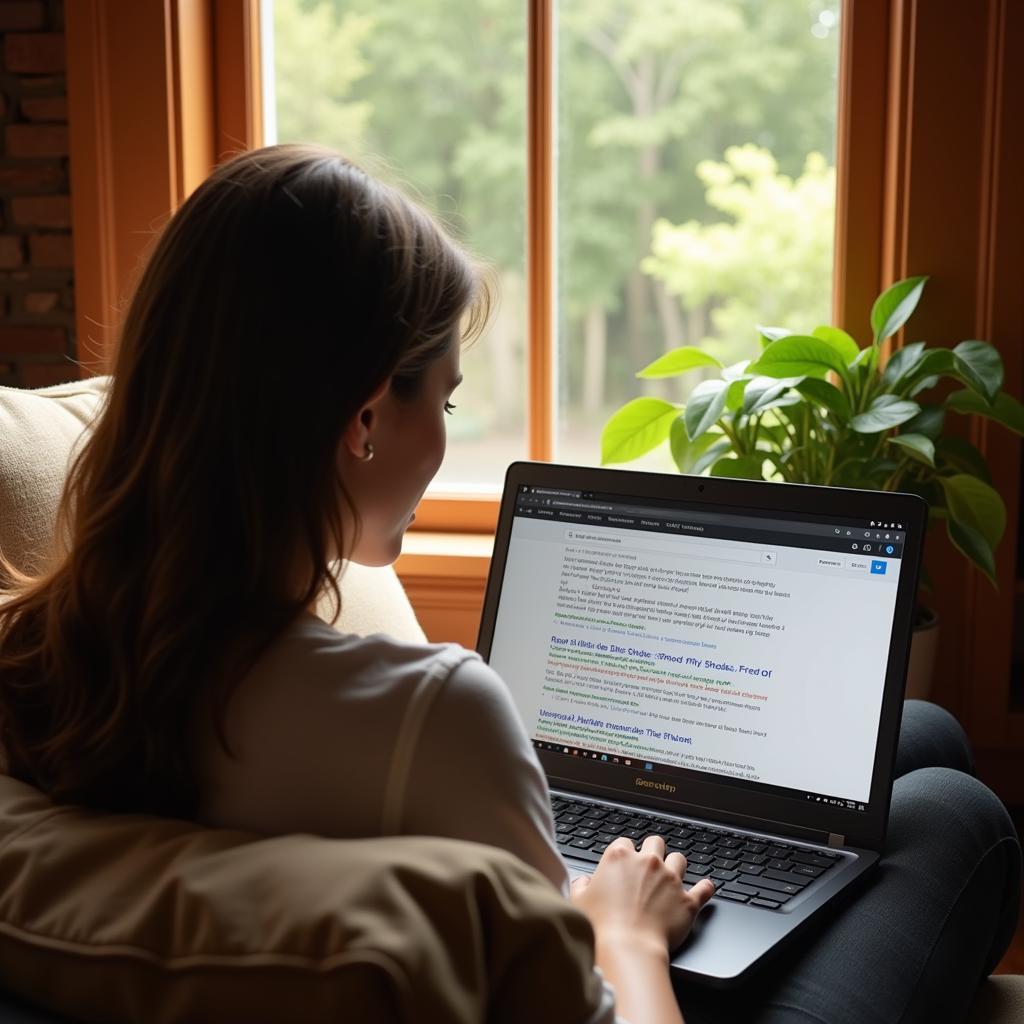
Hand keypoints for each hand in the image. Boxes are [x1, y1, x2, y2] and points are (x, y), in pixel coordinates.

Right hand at [570, 834, 714, 957]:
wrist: (628, 948)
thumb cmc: (601, 927)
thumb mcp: (579, 902)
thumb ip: (581, 886)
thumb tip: (584, 883)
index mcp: (619, 858)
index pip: (624, 842)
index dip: (624, 853)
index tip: (624, 864)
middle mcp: (647, 862)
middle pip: (655, 842)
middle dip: (652, 850)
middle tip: (648, 865)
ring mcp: (670, 879)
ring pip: (679, 859)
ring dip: (675, 866)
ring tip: (672, 876)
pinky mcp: (687, 900)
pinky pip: (704, 888)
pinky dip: (705, 887)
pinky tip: (706, 887)